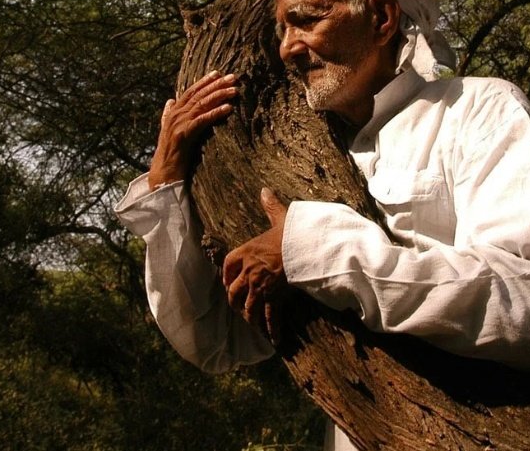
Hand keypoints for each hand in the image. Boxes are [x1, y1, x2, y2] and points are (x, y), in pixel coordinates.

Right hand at [148, 71, 237, 189]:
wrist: (163, 173)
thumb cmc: (171, 154)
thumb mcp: (170, 131)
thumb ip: (169, 114)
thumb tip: (170, 100)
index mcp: (173, 112)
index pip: (190, 91)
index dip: (204, 81)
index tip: (219, 73)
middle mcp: (175, 114)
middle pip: (198, 94)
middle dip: (216, 84)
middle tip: (233, 77)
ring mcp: (179, 123)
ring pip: (202, 104)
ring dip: (220, 95)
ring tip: (234, 90)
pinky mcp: (184, 134)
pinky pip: (203, 120)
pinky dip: (216, 113)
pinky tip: (228, 108)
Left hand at [223, 187, 287, 342]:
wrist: (303, 247)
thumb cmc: (291, 232)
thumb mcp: (279, 217)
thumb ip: (270, 206)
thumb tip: (265, 190)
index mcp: (246, 251)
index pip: (228, 265)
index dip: (227, 276)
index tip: (228, 283)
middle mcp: (248, 271)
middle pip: (233, 292)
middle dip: (235, 302)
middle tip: (239, 309)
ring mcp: (259, 286)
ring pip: (248, 307)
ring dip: (250, 318)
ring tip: (253, 326)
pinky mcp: (273, 297)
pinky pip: (269, 318)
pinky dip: (272, 330)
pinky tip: (275, 340)